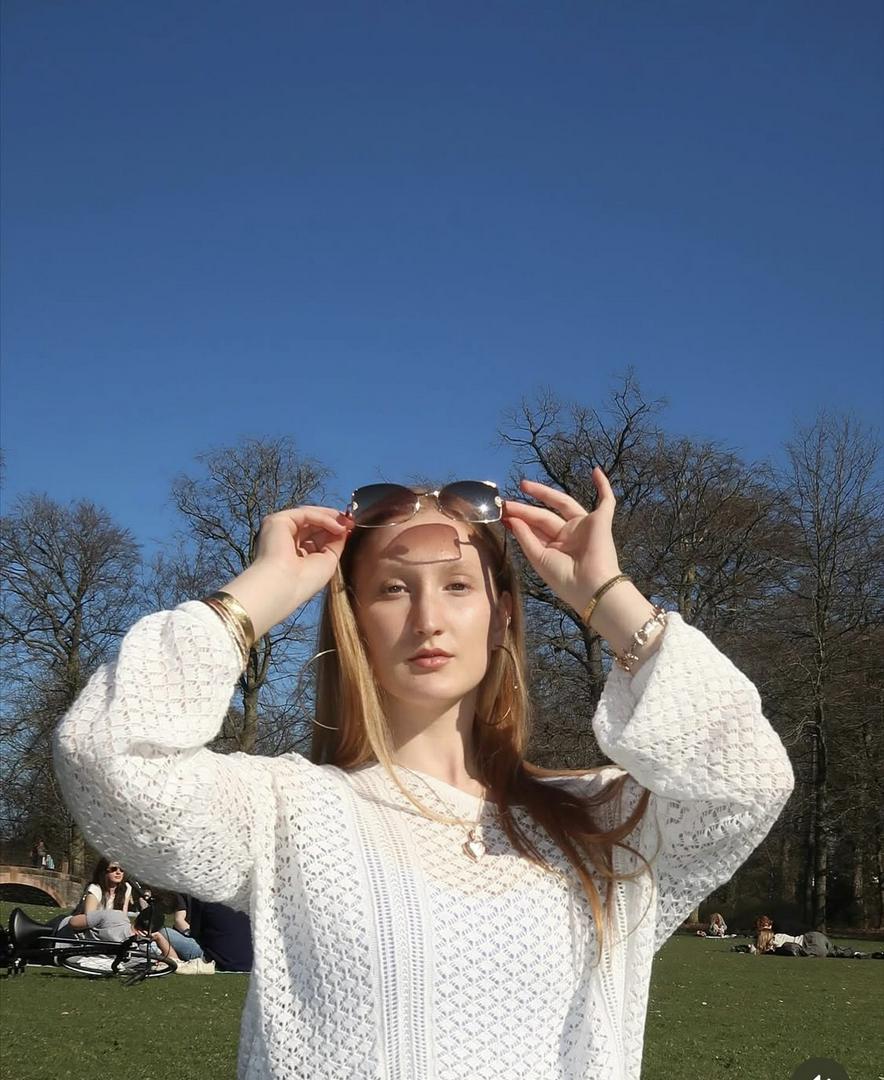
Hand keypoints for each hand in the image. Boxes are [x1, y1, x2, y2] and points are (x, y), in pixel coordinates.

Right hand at [221, 506, 355, 638]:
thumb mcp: (328, 561)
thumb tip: (344, 528)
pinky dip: (323, 518)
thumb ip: (335, 543)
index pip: (315, 535)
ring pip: (309, 516)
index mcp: (294, 552)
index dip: (333, 530)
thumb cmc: (304, 581)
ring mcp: (279, 530)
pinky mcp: (276, 521)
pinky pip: (305, 514)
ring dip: (330, 518)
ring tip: (347, 524)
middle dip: (334, 521)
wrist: (284, 586)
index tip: (351, 528)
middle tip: (351, 522)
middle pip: (313, 523)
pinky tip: (337, 526)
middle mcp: (284, 540)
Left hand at [502, 468, 621, 613]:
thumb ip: (525, 536)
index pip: (534, 529)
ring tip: (525, 485)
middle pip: (544, 515)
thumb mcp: (538, 557)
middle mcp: (569, 536)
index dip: (518, 520)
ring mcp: (584, 527)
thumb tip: (511, 518)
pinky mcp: (601, 521)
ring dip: (545, 493)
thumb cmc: (564, 578)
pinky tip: (596, 471)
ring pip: (563, 503)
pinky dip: (603, 486)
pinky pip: (606, 501)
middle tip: (506, 501)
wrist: (590, 586)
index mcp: (554, 548)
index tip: (502, 513)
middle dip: (525, 508)